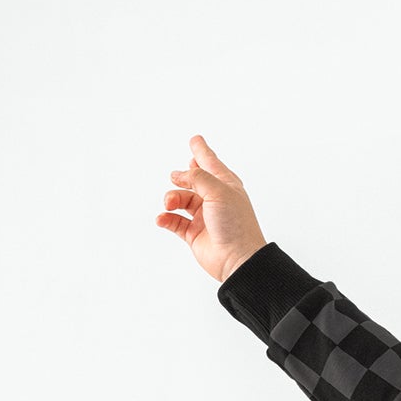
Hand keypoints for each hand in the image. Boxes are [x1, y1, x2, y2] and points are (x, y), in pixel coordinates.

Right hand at [156, 135, 268, 283]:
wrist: (238, 260)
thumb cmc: (236, 225)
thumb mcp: (219, 191)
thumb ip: (198, 176)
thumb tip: (180, 174)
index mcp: (226, 186)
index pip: (212, 163)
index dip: (202, 152)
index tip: (195, 140)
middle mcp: (215, 200)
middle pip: (193, 181)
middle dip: (182, 177)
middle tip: (175, 177)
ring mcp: (204, 217)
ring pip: (180, 200)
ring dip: (172, 199)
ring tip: (169, 203)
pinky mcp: (194, 234)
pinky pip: (174, 221)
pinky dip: (166, 218)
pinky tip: (162, 218)